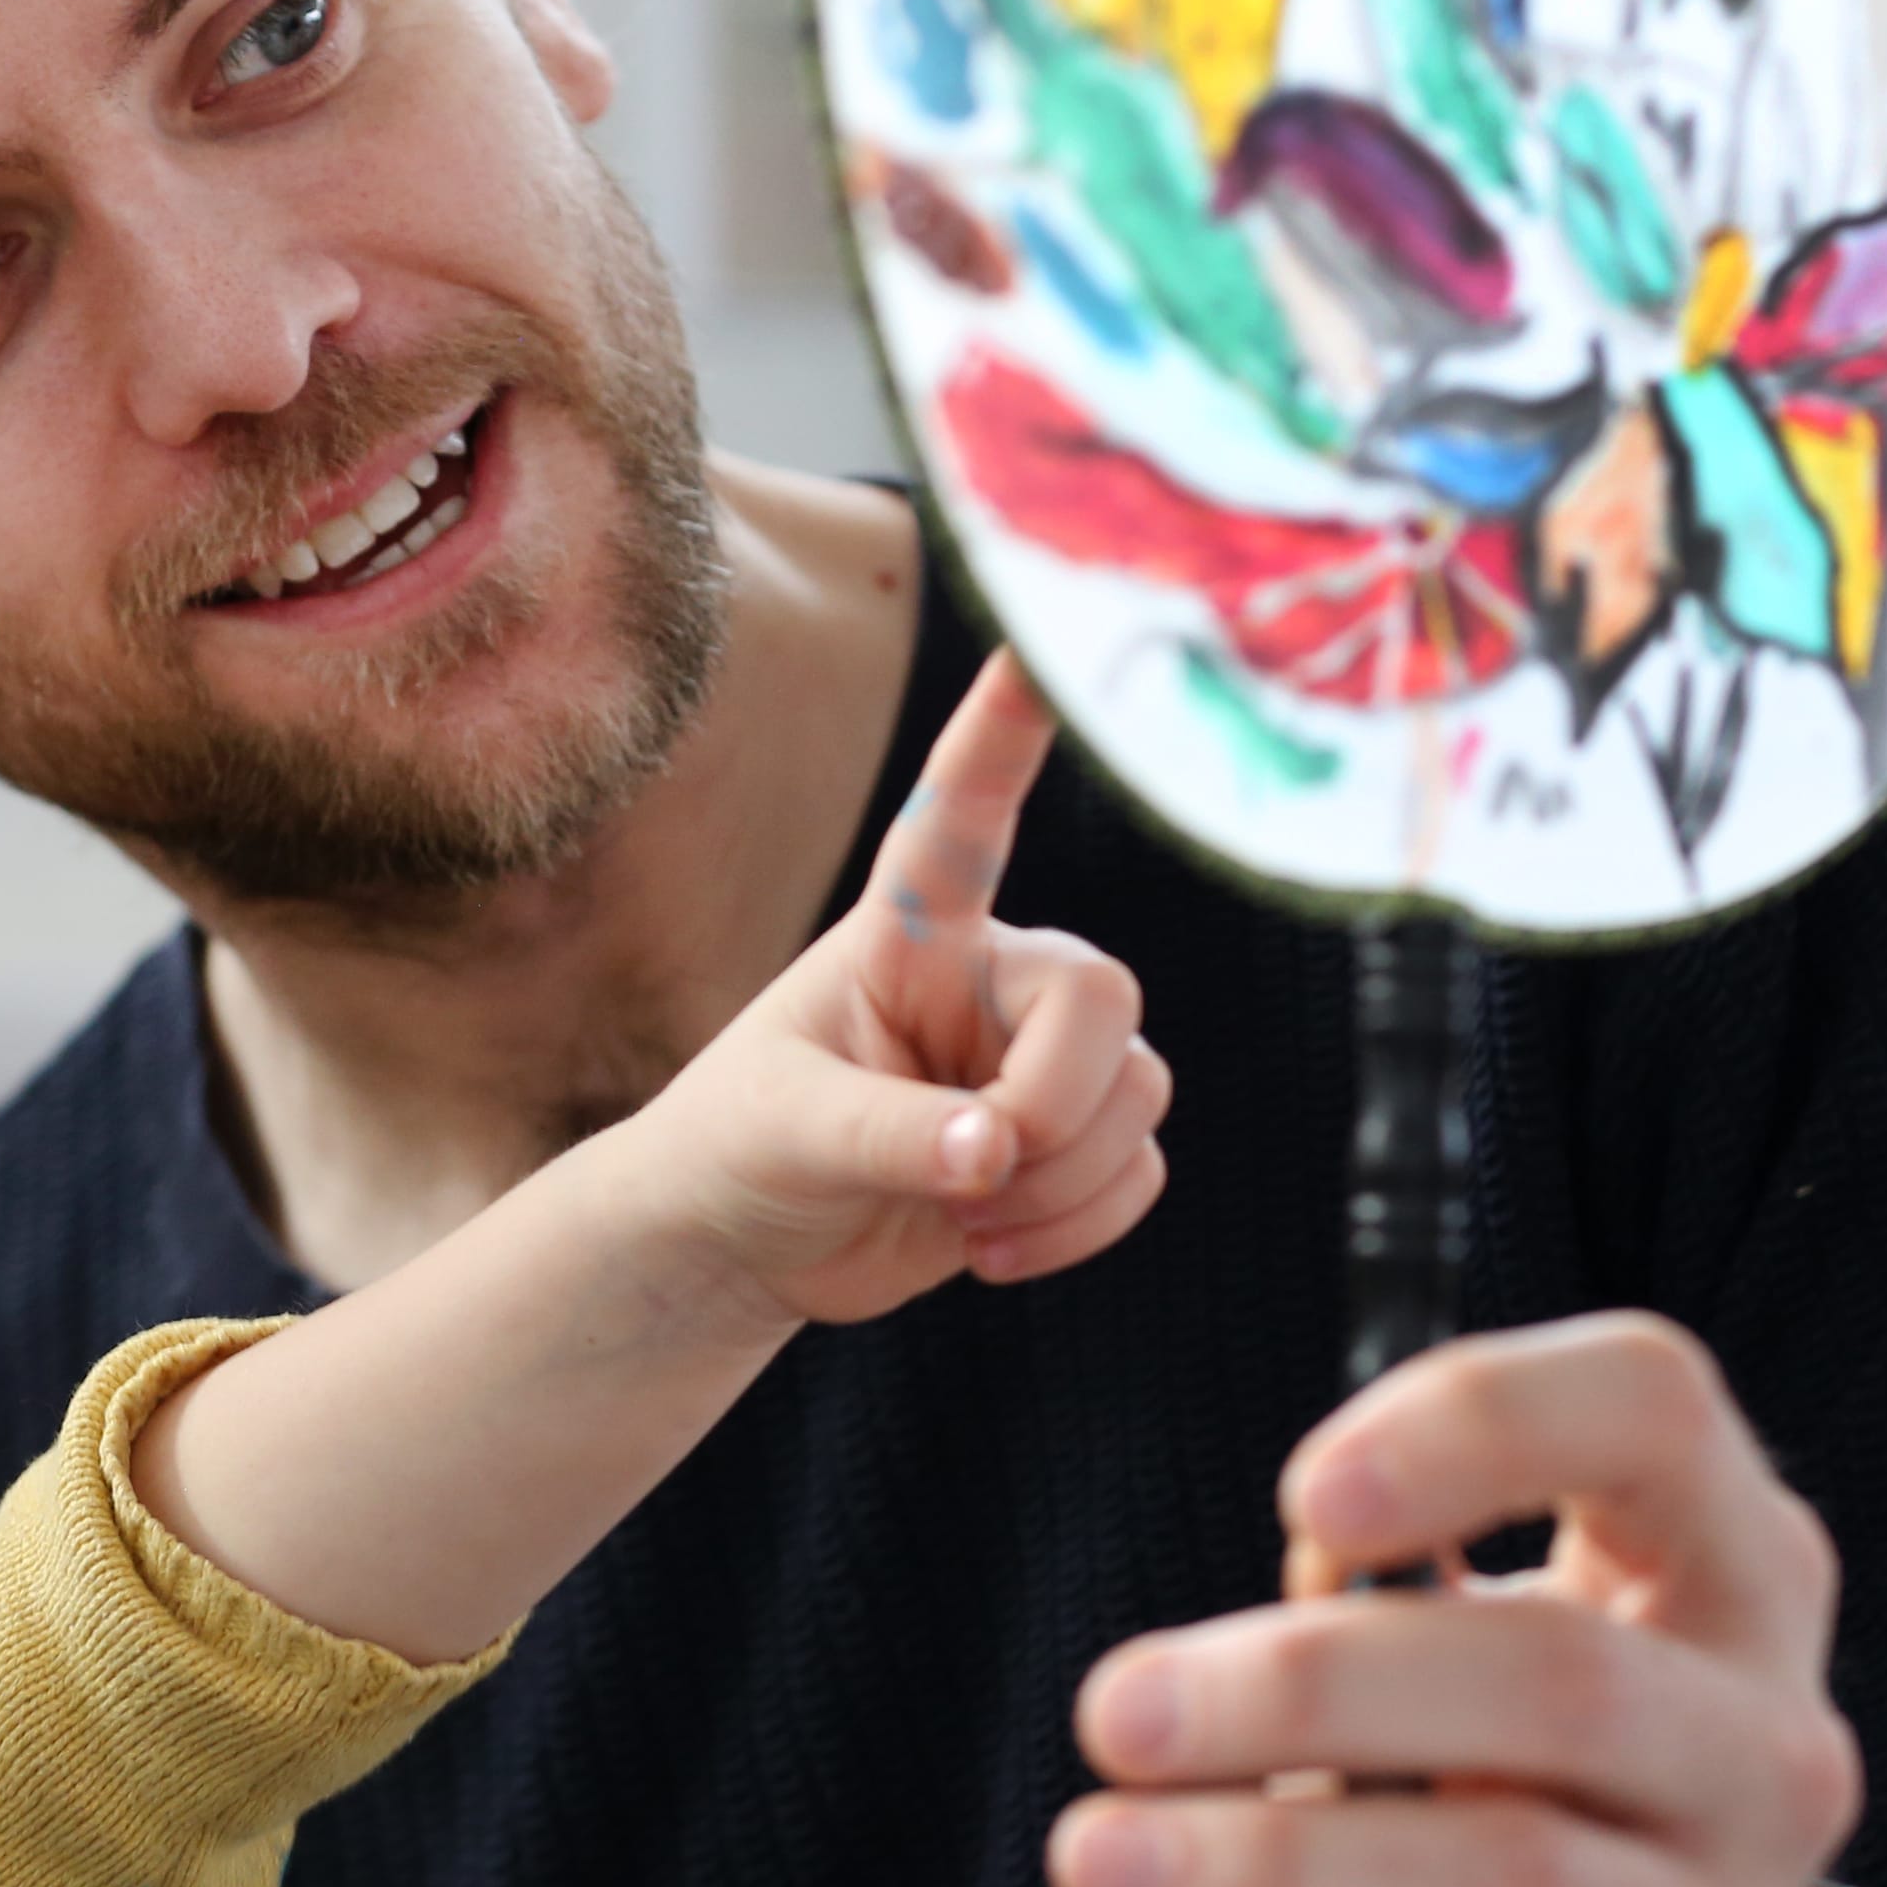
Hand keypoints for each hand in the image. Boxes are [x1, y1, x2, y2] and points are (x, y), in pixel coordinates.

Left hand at [616, 649, 1172, 1331]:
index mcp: (908, 930)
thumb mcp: (789, 1132)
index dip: (1005, 730)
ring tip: (958, 1214)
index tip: (1038, 641)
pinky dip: (1083, 1225)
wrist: (749, 1244)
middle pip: (1106, 995)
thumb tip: (995, 1150)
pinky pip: (1144, 1168)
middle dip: (1053, 1104)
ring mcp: (1039, 1052)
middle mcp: (992, 971)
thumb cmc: (742, 1148)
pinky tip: (991, 1245)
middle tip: (974, 1171)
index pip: (964, 814)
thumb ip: (891, 1134)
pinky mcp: (1072, 1134)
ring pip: (1140, 1092)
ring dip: (1061, 1182)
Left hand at [1041, 1314, 1871, 1886]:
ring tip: (1091, 1856)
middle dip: (1313, 1687)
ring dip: (1271, 1860)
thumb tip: (1238, 1628)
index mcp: (1729, 1570)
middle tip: (1114, 1712)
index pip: (1654, 1411)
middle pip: (1561, 1678)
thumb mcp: (1491, 1637)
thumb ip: (1384, 1572)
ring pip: (1512, 1880)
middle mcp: (1763, 1750)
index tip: (1299, 1500)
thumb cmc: (1519, 1782)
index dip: (1478, 1424)